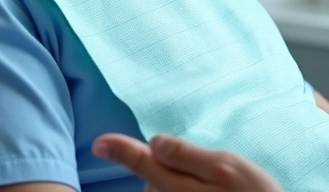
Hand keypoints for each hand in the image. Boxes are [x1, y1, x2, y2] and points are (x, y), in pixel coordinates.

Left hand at [93, 133, 282, 191]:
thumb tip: (155, 142)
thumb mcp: (228, 167)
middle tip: (206, 173)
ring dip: (174, 186)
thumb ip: (188, 155)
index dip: (121, 150)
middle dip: (165, 169)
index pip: (143, 162)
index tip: (100, 143)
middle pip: (152, 180)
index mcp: (179, 187)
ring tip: (213, 190)